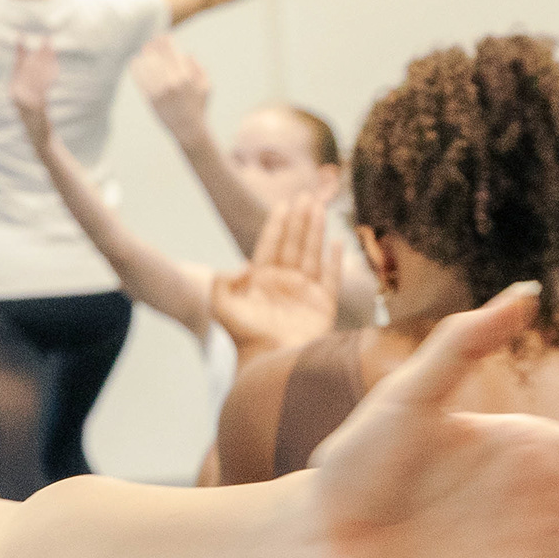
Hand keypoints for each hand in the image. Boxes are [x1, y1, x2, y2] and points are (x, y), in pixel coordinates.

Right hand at [8, 35, 58, 148]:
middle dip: (38, 52)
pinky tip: (56, 66)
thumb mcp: (29, 97)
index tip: (20, 35)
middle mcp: (16, 94)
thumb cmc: (35, 117)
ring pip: (36, 75)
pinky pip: (43, 86)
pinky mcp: (37, 106)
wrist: (39, 138)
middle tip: (47, 38)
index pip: (17, 65)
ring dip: (46, 59)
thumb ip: (27, 81)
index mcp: (13, 90)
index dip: (20, 50)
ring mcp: (25, 101)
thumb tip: (31, 61)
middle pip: (28, 68)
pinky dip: (49, 74)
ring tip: (51, 46)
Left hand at [129, 37, 210, 131]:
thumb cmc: (198, 105)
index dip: (165, 41)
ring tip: (145, 51)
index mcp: (185, 76)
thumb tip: (186, 54)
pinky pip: (139, 78)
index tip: (162, 36)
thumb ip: (198, 67)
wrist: (187, 128)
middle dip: (153, 46)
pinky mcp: (150, 98)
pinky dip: (137, 68)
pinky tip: (136, 62)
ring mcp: (158, 90)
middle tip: (151, 42)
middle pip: (157, 56)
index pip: (171, 51)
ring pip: (146, 66)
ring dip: (145, 56)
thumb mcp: (205, 85)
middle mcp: (170, 82)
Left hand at [210, 189, 339, 360]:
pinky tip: (337, 242)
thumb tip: (243, 264)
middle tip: (306, 196)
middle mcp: (283, 283)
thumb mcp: (222, 309)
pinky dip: (335, 261)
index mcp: (261, 281)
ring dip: (315, 231)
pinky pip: (331, 277)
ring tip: (320, 208)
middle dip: (299, 220)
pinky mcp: (323, 305)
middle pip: (292, 244)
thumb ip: (222, 284)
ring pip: (311, 254)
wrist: (270, 361)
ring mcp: (304, 293)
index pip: (270, 245)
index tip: (283, 204)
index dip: (276, 225)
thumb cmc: (244, 337)